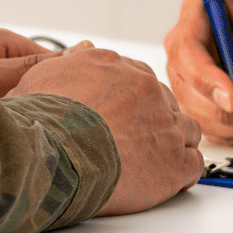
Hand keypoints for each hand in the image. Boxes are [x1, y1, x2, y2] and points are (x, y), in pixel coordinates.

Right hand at [8, 44, 202, 214]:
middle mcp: (146, 89)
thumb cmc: (38, 125)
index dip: (134, 103)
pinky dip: (182, 173)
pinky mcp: (175, 161)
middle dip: (154, 122)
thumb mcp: (41, 77)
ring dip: (173, 145)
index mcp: (116, 67)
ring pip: (186, 130)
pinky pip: (193, 164)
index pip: (139, 80)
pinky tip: (165, 181)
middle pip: (165, 103)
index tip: (124, 119)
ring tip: (152, 164)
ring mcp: (165, 124)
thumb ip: (67, 62)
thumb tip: (79, 51)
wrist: (49, 159)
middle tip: (136, 144)